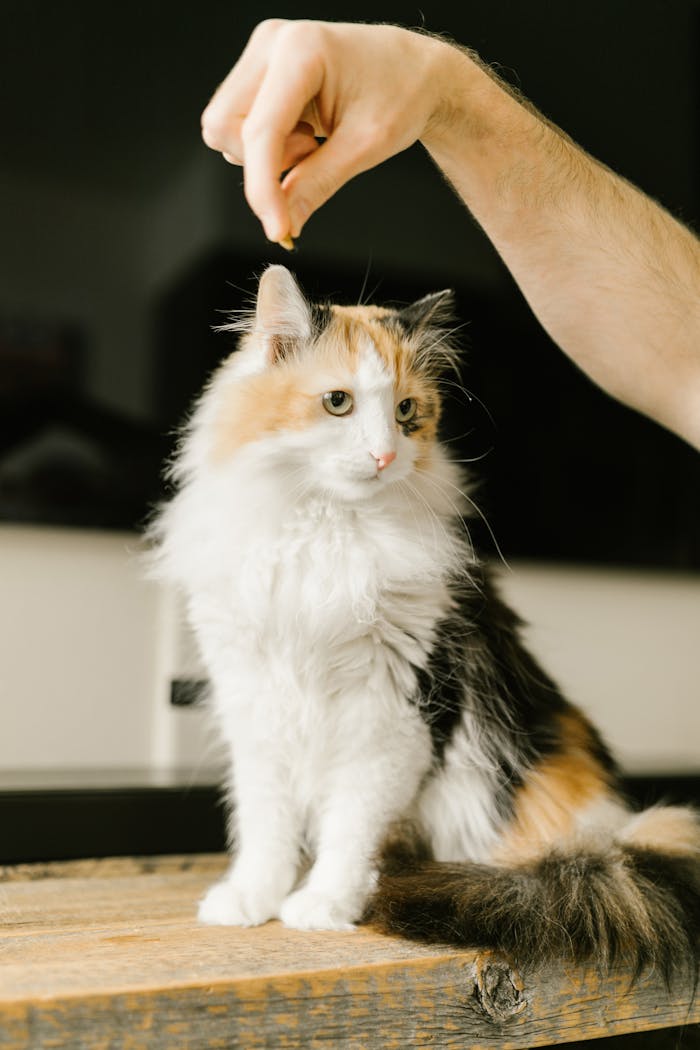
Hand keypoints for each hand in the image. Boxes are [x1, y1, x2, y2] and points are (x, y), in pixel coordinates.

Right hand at [200, 20, 454, 243]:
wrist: (412, 70)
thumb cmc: (400, 93)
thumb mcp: (366, 146)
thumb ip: (318, 184)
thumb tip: (285, 225)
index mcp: (301, 50)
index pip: (261, 130)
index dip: (263, 187)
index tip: (277, 230)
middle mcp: (271, 44)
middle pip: (224, 126)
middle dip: (261, 162)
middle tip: (312, 157)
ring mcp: (261, 56)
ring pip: (223, 128)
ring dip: (265, 155)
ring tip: (312, 142)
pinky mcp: (258, 73)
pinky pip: (237, 126)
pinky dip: (266, 147)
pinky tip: (301, 134)